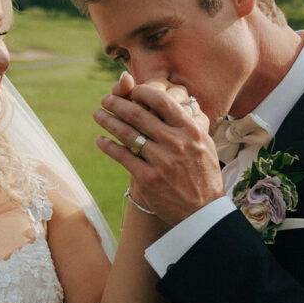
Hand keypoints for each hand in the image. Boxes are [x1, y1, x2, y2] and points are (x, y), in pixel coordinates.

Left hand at [94, 78, 224, 226]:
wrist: (203, 212)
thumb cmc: (203, 175)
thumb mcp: (204, 144)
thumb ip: (188, 124)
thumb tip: (172, 103)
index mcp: (191, 130)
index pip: (162, 101)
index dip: (142, 92)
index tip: (131, 90)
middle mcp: (176, 143)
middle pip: (139, 114)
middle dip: (117, 104)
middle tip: (105, 99)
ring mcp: (161, 161)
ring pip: (127, 134)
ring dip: (108, 121)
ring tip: (98, 114)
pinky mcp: (148, 179)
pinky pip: (123, 157)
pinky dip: (108, 146)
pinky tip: (100, 140)